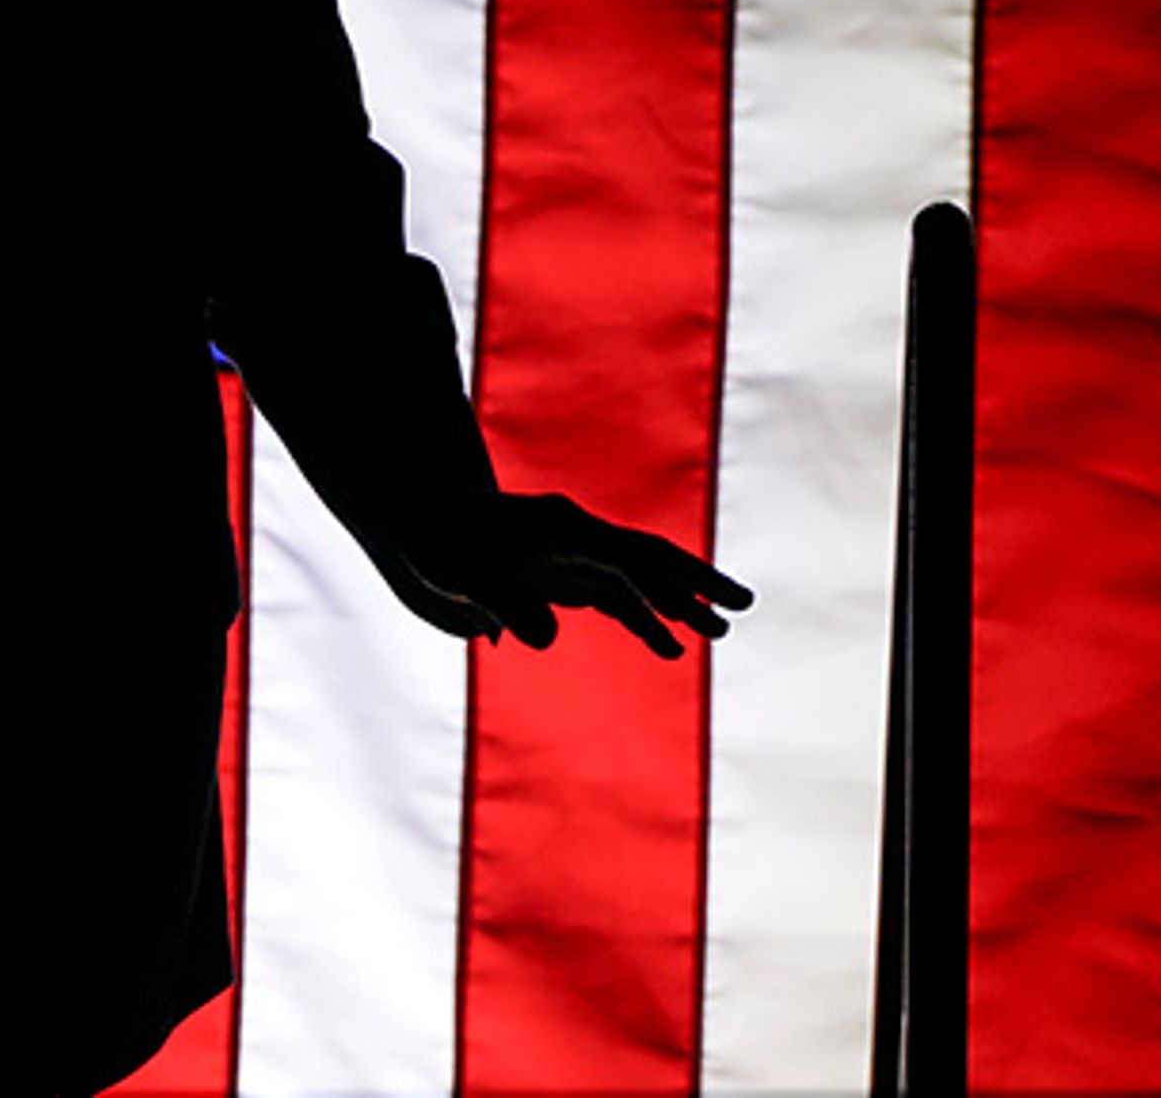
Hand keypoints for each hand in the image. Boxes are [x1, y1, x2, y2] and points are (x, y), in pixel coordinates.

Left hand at [393, 490, 753, 660]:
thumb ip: (498, 600)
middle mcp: (577, 538)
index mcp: (563, 531)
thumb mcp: (455, 573)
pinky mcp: (561, 574)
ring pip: (638, 579)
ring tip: (721, 631)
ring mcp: (572, 555)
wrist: (417, 515)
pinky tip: (668, 645)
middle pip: (649, 558)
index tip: (707, 604)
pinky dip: (642, 617)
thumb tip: (539, 639)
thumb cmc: (434, 540)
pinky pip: (613, 596)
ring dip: (678, 603)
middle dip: (696, 581)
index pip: (630, 558)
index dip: (671, 582)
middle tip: (744, 605)